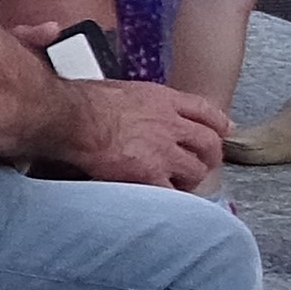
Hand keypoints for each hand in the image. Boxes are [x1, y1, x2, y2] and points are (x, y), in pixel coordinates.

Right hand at [54, 82, 226, 191]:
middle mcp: (170, 124)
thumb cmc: (82, 102)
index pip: (206, 111)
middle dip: (209, 156)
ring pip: (196, 170)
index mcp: (162, 99)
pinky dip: (170, 197)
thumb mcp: (121, 90)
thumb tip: (134, 111)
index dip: (218, 125)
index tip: (220, 133)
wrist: (70, 117)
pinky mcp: (150, 175)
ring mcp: (163, 151)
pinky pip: (173, 192)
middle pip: (209, 143)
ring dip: (189, 179)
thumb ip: (140, 103)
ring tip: (176, 184)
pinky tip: (162, 200)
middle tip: (201, 165)